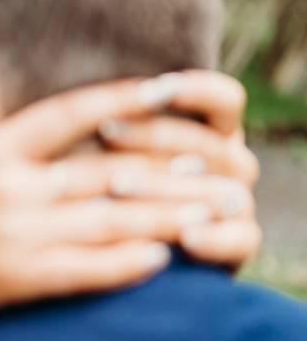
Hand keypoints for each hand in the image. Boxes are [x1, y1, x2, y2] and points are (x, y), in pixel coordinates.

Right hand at [0, 71, 260, 340]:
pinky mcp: (14, 279)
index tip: (171, 89)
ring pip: (106, 220)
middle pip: (104, 171)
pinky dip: (126, 263)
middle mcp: (6, 188)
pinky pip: (83, 269)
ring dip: (163, 215)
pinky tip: (163, 257)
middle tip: (215, 162)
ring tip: (210, 210)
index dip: (122, 100)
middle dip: (166, 166)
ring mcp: (12, 234)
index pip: (68, 115)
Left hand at [94, 75, 258, 267]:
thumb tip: (96, 106)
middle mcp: (229, 162)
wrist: (110, 249)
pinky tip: (186, 236)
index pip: (224, 100)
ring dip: (170, 187)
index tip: (150, 90)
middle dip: (156, 136)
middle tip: (106, 133)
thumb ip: (111, 122)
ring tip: (120, 186)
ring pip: (222, 189)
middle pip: (213, 144)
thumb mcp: (99, 149)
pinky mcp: (239, 243)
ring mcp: (237, 202)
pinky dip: (217, 238)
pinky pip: (244, 238)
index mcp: (210, 129)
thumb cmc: (96, 183)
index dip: (196, 91)